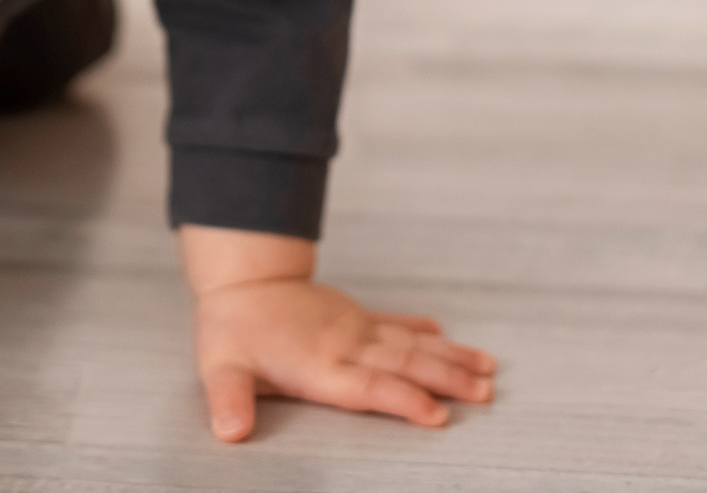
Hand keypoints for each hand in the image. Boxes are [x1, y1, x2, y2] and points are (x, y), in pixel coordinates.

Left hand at [179, 224, 493, 443]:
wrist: (242, 276)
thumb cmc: (231, 327)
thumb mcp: (220, 368)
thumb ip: (230, 400)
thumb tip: (230, 430)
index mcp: (318, 365)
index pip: (369, 387)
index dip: (403, 401)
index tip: (437, 414)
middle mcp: (345, 346)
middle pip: (405, 364)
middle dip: (447, 380)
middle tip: (486, 393)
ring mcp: (354, 329)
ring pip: (411, 343)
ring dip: (449, 356)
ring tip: (486, 368)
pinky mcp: (355, 316)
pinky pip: (396, 323)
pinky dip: (422, 329)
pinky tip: (445, 335)